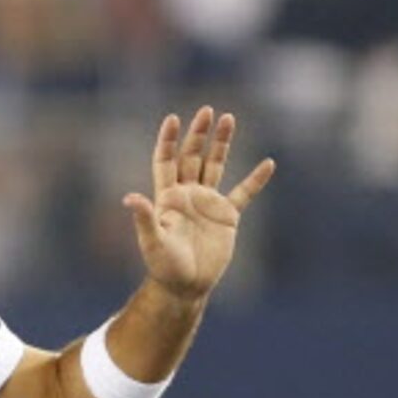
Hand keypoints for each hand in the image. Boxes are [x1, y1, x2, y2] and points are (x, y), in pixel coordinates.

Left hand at [123, 107, 272, 301]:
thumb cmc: (164, 266)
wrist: (185, 286)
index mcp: (167, 198)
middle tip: (207, 111)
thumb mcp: (152, 242)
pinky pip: (244, 193)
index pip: (166, 161)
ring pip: (216, 165)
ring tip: (229, 118)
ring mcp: (208, 203)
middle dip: (198, 134)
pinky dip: (256, 180)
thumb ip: (143, 219)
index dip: (169, 141)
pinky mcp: (227, 216)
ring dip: (221, 143)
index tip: (173, 119)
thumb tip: (129, 198)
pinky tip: (268, 164)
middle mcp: (187, 195)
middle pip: (192, 156)